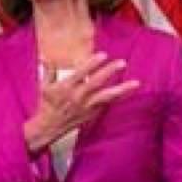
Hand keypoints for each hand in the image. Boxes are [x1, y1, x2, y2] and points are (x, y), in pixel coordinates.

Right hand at [23, 52, 139, 152]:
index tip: (103, 55)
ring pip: (107, 96)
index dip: (92, 63)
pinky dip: (119, 97)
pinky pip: (108, 103)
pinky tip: (129, 91)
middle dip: (109, 72)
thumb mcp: (45, 86)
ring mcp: (87, 106)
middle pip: (96, 82)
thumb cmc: (47, 104)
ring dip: (122, 89)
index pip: (81, 73)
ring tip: (136, 83)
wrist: (50, 126)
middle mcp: (78, 96)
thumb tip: (45, 57)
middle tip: (122, 63)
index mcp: (66, 87)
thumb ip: (49, 71)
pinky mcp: (93, 112)